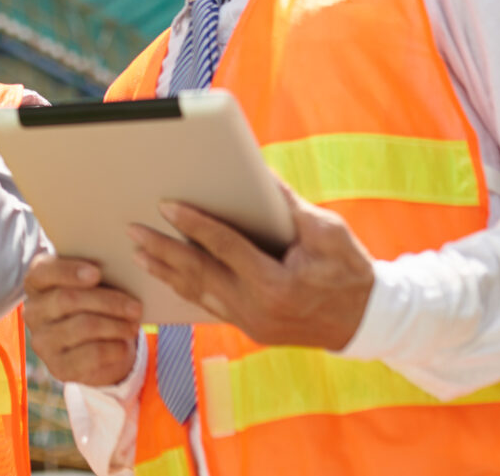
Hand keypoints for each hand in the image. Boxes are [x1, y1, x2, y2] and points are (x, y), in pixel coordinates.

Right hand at [24, 253, 141, 385]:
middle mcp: (33, 311)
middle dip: (107, 302)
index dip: (68, 271)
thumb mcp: (90, 283)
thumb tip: (120, 268)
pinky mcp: (57, 367)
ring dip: (115, 325)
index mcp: (36, 282)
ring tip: (133, 325)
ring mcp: (42, 341)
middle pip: (68, 300)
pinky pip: (90, 355)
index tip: (97, 273)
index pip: (42, 272)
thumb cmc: (93, 301)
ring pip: (83, 327)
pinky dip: (113, 348)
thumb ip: (94, 272)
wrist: (94, 344)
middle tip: (135, 307)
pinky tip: (124, 345)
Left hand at [130, 178, 374, 348]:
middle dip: (163, 250)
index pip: (225, 248)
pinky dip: (185, 289)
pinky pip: (209, 306)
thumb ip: (288, 205)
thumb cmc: (350, 271)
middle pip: (200, 274)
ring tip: (138, 252)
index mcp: (277, 284)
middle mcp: (258, 308)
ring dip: (166, 272)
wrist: (367, 321)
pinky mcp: (250, 328)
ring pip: (199, 294)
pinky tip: (165, 276)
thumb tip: (256, 172)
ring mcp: (252, 323)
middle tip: (132, 230)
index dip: (194, 225)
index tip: (166, 205)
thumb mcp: (327, 232)